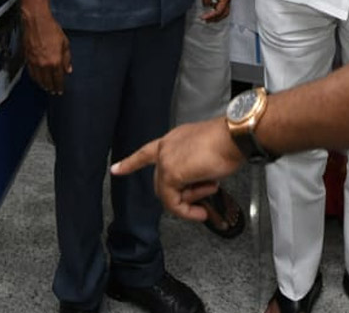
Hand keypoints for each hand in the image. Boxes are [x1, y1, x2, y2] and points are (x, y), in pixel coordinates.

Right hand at [21, 5, 70, 94]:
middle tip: (53, 91)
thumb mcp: (65, 43)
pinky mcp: (27, 58)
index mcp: (55, 61)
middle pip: (47, 81)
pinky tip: (37, 79)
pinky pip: (31, 72)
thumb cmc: (52, 30)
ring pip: (38, 79)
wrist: (36, 21)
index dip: (59, 86)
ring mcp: (34, 62)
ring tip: (46, 87)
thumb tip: (68, 70)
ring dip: (42, 84)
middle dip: (51, 87)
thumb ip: (67, 59)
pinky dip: (35, 78)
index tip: (60, 91)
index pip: (58, 78)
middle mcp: (44, 64)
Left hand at [111, 118, 244, 219]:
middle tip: (202, 200)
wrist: (233, 137)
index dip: (131, 163)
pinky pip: (173, 202)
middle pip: (162, 181)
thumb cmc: (228, 143)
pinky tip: (200, 212)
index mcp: (174, 139)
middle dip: (183, 195)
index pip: (147, 152)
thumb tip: (197, 186)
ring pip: (166, 193)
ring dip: (187, 202)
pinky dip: (186, 211)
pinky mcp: (171, 172)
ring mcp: (166, 159)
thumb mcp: (207, 158)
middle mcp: (167, 147)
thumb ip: (194, 172)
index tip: (116, 169)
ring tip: (207, 198)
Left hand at [199, 0, 231, 22]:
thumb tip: (207, 6)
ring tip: (208, 17)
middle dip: (216, 18)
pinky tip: (210, 9)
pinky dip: (216, 8)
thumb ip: (207, 1)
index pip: (219, 11)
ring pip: (223, 9)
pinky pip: (221, 4)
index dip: (211, 16)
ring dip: (216, 14)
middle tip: (207, 20)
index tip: (204, 17)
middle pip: (224, 12)